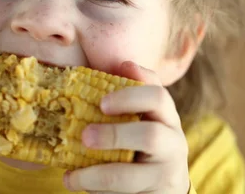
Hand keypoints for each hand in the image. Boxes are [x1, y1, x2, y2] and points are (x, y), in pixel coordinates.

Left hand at [63, 61, 190, 193]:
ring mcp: (167, 173)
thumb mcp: (142, 117)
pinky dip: (98, 192)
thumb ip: (130, 93)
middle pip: (150, 136)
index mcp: (166, 115)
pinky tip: (77, 183)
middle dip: (113, 136)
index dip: (130, 96)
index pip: (158, 96)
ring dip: (97, 175)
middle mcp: (173, 142)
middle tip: (85, 136)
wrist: (166, 184)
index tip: (102, 102)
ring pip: (133, 175)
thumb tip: (120, 63)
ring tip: (71, 177)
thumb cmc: (143, 141)